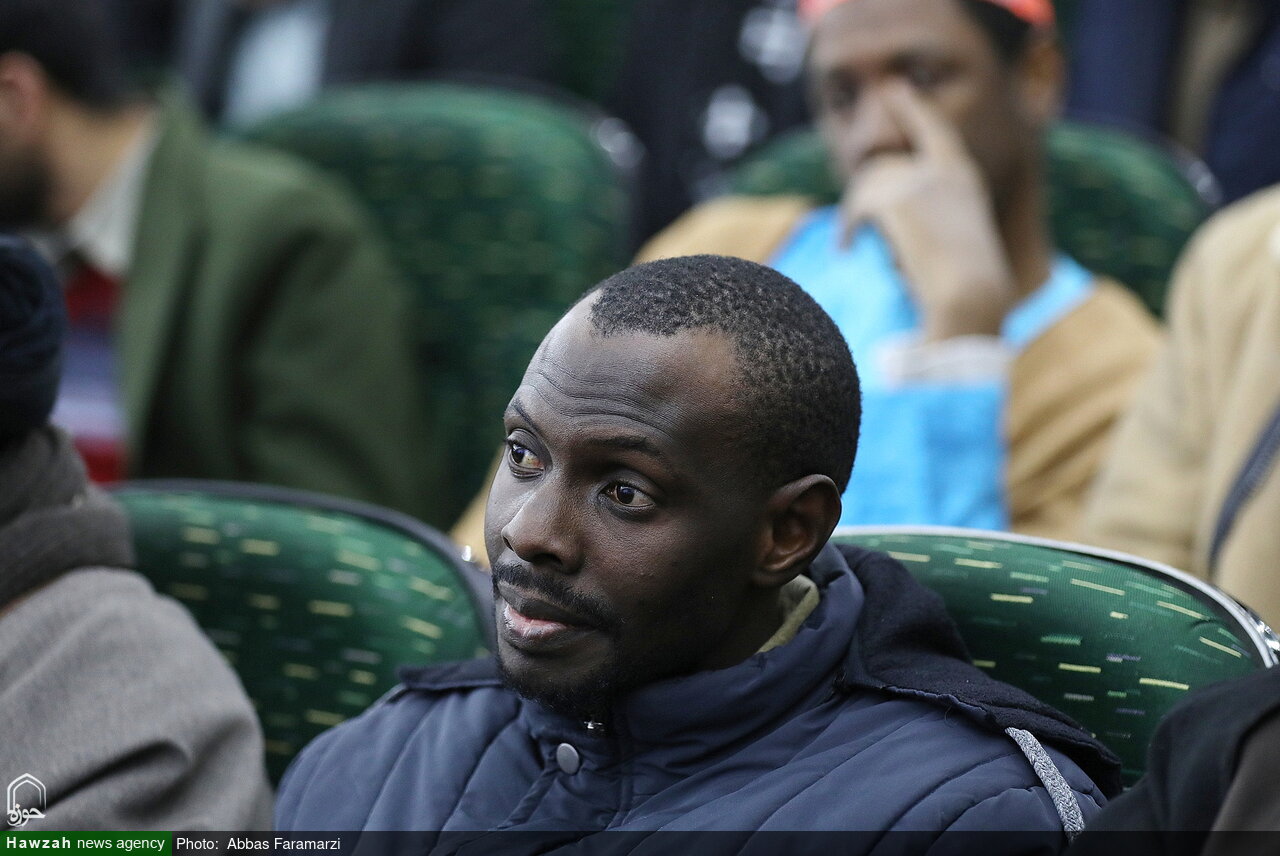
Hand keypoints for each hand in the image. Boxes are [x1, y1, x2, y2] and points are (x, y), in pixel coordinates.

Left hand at [839, 82, 1016, 342]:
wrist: (970, 296)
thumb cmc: (967, 289)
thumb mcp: (953, 247)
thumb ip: (925, 222)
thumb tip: (877, 212)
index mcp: (963, 178)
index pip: (934, 132)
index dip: (913, 109)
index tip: (894, 87)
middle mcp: (943, 170)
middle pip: (883, 167)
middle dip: (863, 198)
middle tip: (850, 236)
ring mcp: (920, 180)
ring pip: (866, 185)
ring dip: (853, 214)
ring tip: (849, 246)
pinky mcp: (897, 199)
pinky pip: (857, 207)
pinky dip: (847, 227)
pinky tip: (846, 250)